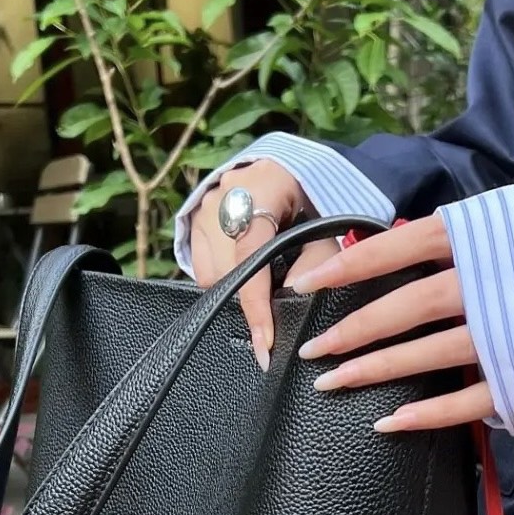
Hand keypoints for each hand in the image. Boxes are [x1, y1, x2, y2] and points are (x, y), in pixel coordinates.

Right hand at [189, 159, 334, 369]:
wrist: (281, 170)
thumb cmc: (306, 205)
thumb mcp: (322, 232)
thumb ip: (317, 264)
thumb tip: (296, 300)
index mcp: (261, 193)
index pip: (251, 256)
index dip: (257, 304)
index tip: (264, 343)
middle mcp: (223, 197)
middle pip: (227, 271)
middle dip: (250, 297)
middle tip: (271, 305)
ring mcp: (202, 206)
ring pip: (209, 274)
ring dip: (234, 286)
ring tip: (259, 278)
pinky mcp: (191, 218)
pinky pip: (199, 267)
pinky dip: (220, 276)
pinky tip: (240, 267)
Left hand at [290, 214, 493, 431]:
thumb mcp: (511, 221)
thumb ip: (462, 235)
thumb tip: (405, 242)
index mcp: (480, 239)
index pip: (400, 247)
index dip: (348, 266)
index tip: (306, 285)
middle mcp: (489, 286)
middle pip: (409, 305)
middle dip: (353, 329)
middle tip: (311, 349)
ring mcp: (506, 336)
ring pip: (429, 354)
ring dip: (376, 370)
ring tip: (331, 383)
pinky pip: (468, 402)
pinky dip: (427, 415)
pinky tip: (388, 422)